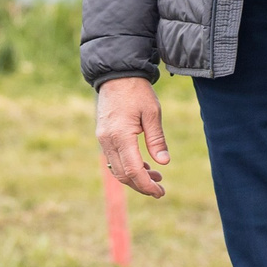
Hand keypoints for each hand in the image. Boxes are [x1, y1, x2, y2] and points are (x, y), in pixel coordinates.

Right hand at [96, 76, 169, 198]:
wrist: (117, 74)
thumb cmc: (137, 91)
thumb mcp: (152, 113)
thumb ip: (156, 139)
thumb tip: (164, 162)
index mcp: (121, 136)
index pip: (133, 170)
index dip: (146, 185)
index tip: (160, 192)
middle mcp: (108, 140)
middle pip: (123, 175)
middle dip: (141, 186)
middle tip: (160, 189)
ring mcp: (103, 139)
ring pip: (117, 169)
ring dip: (135, 177)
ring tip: (156, 176)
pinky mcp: (103, 136)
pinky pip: (114, 159)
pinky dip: (127, 166)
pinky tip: (143, 165)